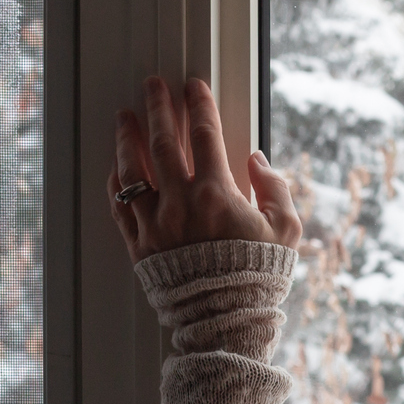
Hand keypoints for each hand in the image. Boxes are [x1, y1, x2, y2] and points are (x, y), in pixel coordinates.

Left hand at [108, 76, 300, 264]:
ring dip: (128, 139)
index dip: (199, 105)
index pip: (205, 135)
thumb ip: (275, 189)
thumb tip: (258, 160)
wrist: (227, 318)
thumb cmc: (260, 274)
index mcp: (217, 194)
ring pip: (133, 170)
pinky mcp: (139, 244)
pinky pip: (120, 205)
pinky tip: (117, 166)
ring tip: (126, 118)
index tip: (193, 86)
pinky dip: (117, 182)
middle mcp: (180, 202)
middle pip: (163, 143)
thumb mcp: (286, 230)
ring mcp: (154, 223)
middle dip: (158, 108)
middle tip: (152, 85)